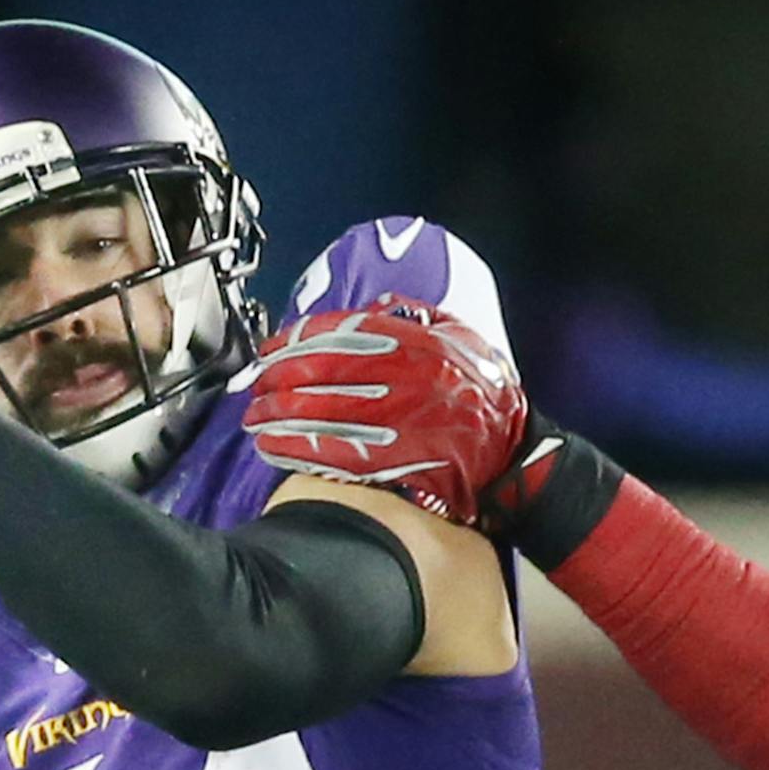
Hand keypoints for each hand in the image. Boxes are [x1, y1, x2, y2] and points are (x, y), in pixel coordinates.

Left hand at [241, 296, 527, 522]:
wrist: (514, 456)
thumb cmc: (484, 395)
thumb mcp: (461, 339)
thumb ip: (416, 317)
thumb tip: (372, 307)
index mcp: (417, 344)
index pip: (343, 333)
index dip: (298, 339)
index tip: (270, 348)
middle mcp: (404, 379)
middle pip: (323, 372)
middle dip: (280, 379)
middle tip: (255, 386)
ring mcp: (398, 422)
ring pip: (322, 413)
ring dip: (279, 417)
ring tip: (254, 419)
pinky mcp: (394, 462)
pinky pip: (335, 453)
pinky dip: (298, 450)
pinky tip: (272, 447)